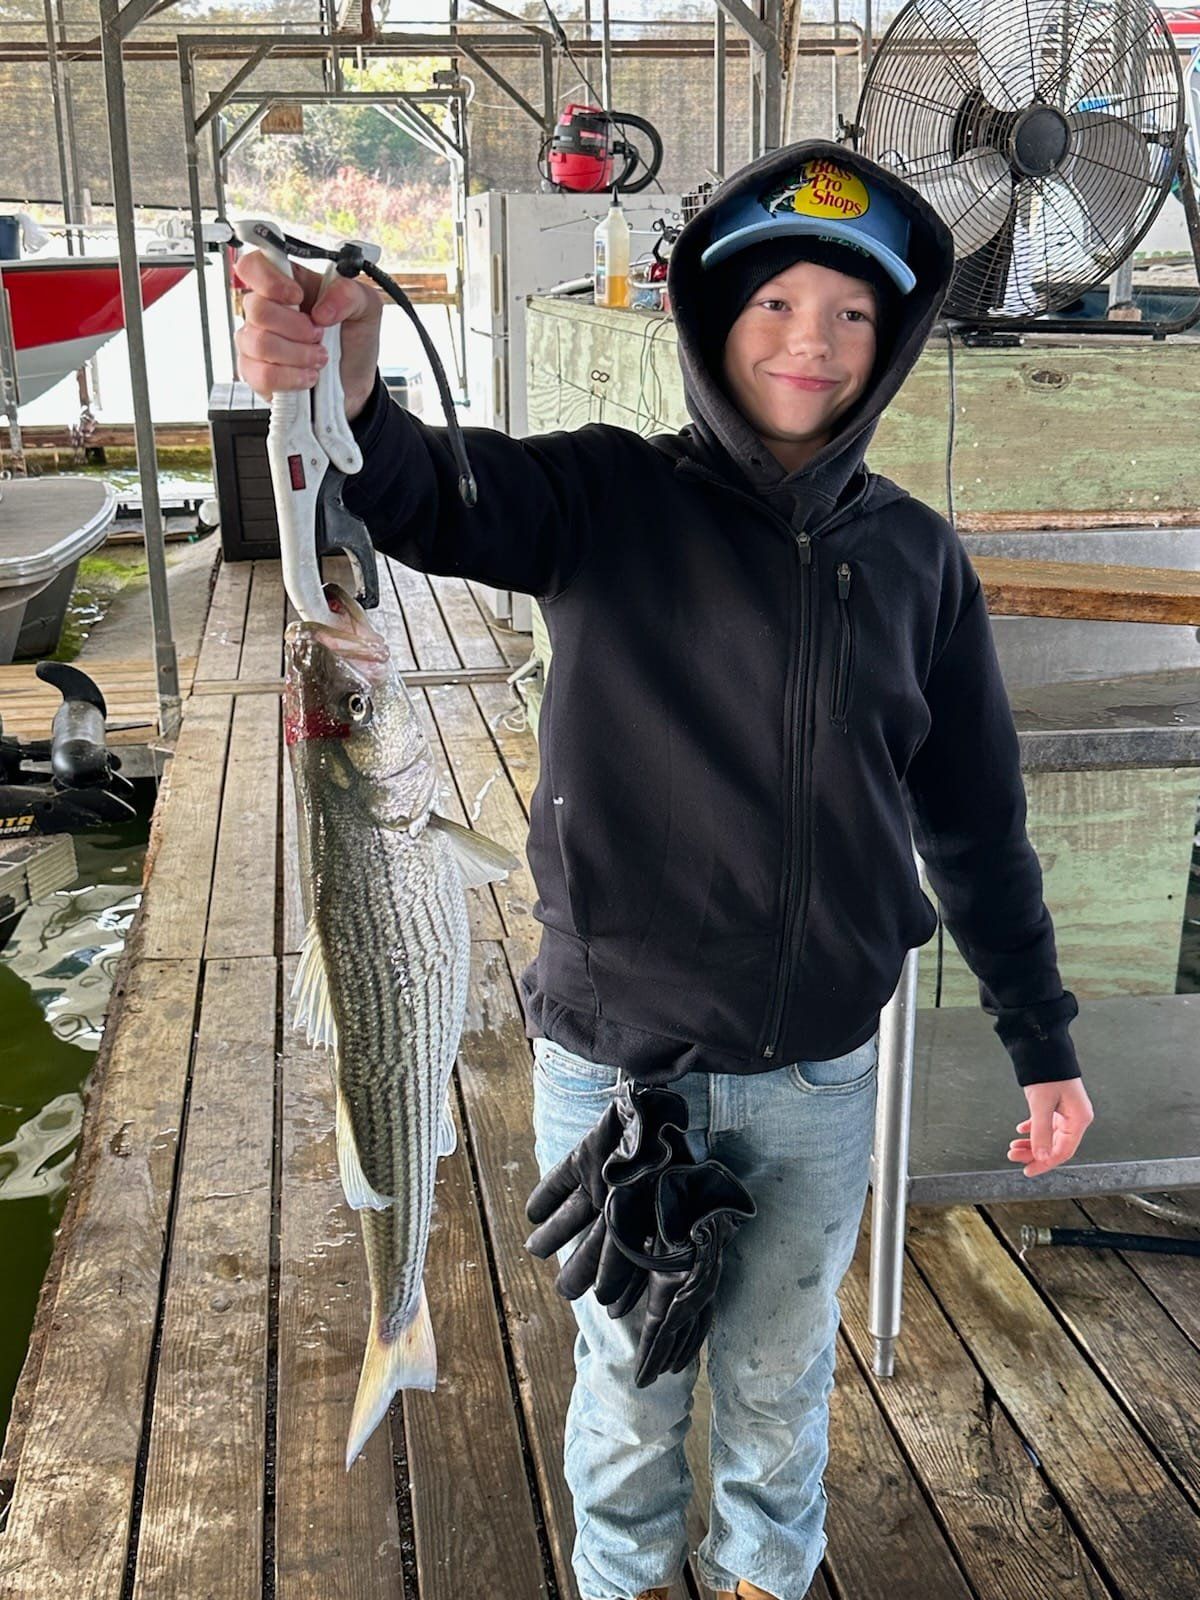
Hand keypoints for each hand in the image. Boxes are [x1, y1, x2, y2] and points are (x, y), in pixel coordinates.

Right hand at [233, 247, 381, 420]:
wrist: (354, 380)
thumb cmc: (352, 340)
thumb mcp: (366, 308)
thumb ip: (349, 294)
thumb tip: (322, 310)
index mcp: (285, 284)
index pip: (253, 265)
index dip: (269, 280)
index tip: (297, 296)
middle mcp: (265, 310)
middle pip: (257, 309)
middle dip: (297, 327)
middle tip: (320, 335)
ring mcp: (256, 341)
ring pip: (260, 344)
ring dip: (299, 354)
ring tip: (320, 358)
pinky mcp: (256, 373)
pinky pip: (262, 374)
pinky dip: (292, 377)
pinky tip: (308, 376)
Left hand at [1008, 1077, 1094, 1177]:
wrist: (1043, 1047)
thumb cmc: (1047, 1072)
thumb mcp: (1041, 1104)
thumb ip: (1041, 1132)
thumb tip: (1041, 1156)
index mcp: (1079, 1119)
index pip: (1063, 1150)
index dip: (1045, 1162)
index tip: (1028, 1170)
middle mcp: (1076, 1117)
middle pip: (1055, 1145)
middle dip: (1034, 1152)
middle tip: (1013, 1156)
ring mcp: (1067, 1111)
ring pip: (1049, 1136)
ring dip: (1031, 1142)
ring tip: (1013, 1146)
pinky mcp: (1057, 1105)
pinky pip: (1046, 1124)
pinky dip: (1033, 1128)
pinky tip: (1020, 1130)